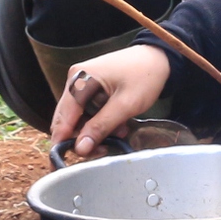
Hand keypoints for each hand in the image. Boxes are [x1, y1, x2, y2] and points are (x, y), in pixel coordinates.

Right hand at [48, 44, 170, 160]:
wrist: (158, 58)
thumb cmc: (144, 76)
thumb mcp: (125, 105)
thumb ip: (101, 127)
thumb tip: (80, 149)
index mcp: (79, 81)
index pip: (63, 118)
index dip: (63, 142)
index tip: (67, 162)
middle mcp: (75, 80)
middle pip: (68, 120)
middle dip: (84, 138)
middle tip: (103, 150)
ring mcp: (81, 83)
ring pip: (79, 118)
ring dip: (96, 131)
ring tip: (119, 132)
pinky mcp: (89, 88)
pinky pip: (88, 112)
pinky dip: (100, 122)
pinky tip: (118, 124)